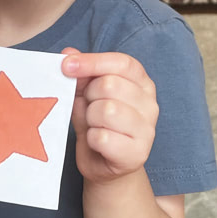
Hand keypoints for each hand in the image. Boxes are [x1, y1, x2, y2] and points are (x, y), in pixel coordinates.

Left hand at [61, 48, 157, 184]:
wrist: (103, 164)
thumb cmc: (96, 123)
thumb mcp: (85, 94)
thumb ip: (80, 73)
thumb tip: (67, 53)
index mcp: (142, 83)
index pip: (122, 63)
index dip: (92, 61)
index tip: (66, 65)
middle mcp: (150, 104)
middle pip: (110, 84)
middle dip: (89, 95)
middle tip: (89, 107)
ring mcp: (147, 130)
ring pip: (107, 110)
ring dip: (90, 118)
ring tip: (93, 125)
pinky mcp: (137, 154)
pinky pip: (102, 137)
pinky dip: (91, 138)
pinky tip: (96, 142)